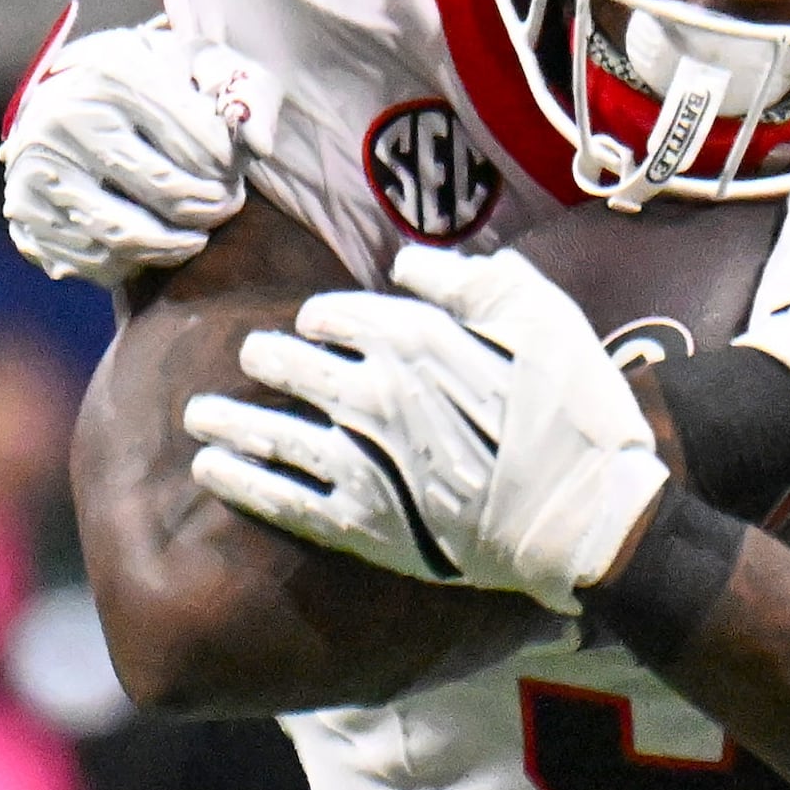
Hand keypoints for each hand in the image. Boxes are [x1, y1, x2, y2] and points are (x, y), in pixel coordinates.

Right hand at [2, 16, 266, 288]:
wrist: (73, 99)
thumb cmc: (155, 85)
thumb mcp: (206, 67)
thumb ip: (247, 92)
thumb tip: (258, 144)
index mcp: (113, 73)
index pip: (207, 149)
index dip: (234, 167)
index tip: (233, 163)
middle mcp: (64, 117)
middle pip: (173, 195)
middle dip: (215, 206)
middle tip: (225, 201)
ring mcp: (37, 169)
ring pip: (133, 238)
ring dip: (180, 243)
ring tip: (195, 228)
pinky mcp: (26, 214)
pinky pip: (101, 263)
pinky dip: (135, 261)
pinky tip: (146, 232)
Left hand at [184, 243, 666, 609]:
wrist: (590, 521)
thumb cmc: (578, 417)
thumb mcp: (547, 320)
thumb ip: (473, 281)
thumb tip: (406, 264)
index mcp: (413, 338)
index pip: (336, 316)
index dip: (321, 321)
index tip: (316, 329)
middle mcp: (374, 393)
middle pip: (289, 366)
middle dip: (263, 361)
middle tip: (252, 362)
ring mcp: (361, 461)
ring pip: (269, 432)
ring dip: (227, 421)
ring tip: (199, 418)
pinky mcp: (362, 524)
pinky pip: (281, 498)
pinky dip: (240, 481)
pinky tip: (212, 469)